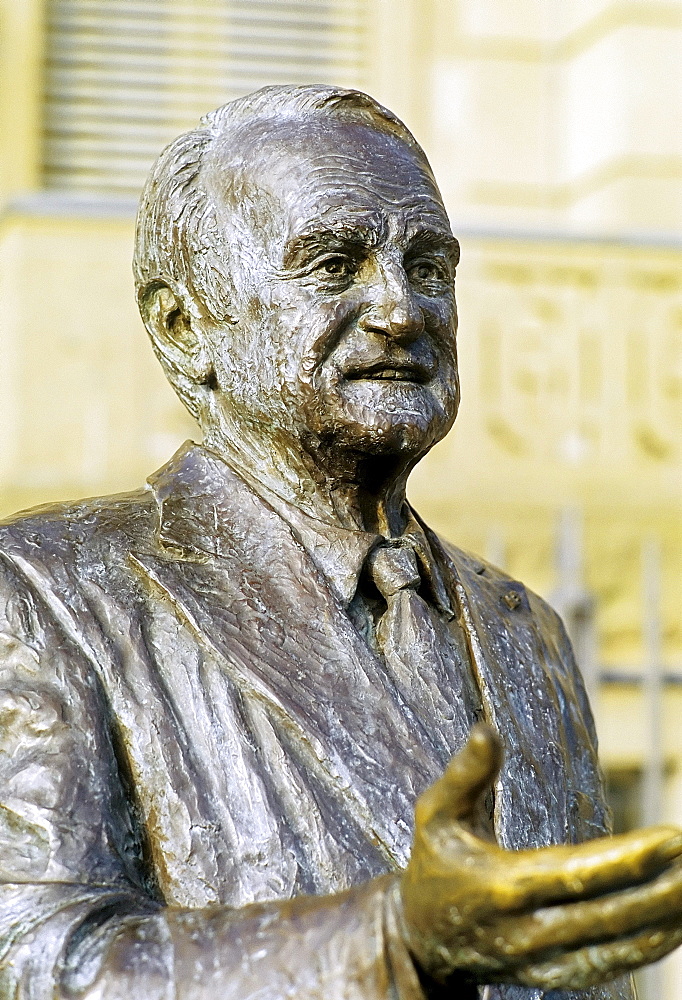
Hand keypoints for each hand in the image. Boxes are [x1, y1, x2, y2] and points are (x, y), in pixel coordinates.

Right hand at [400, 725, 681, 990]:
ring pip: (618, 946)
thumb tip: (487, 728)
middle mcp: (527, 932)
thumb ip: (464, 775)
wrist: (421, 940)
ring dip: (666, 919)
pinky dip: (651, 945)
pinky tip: (679, 920)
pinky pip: (612, 964)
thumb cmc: (434, 863)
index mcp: (501, 888)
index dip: (625, 862)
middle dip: (662, 890)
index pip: (573, 877)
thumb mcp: (435, 815)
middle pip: (608, 916)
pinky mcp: (555, 976)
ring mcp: (544, 961)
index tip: (670, 839)